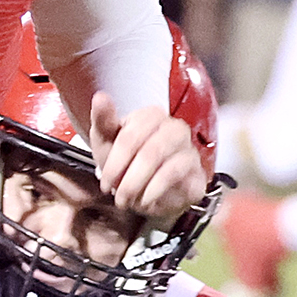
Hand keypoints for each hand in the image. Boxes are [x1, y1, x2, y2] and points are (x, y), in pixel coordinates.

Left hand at [88, 93, 212, 219]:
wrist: (146, 192)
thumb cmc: (126, 162)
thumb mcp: (106, 143)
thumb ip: (103, 120)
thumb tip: (101, 96)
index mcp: (150, 116)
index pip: (132, 133)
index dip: (116, 160)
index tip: (105, 179)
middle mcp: (173, 127)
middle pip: (149, 148)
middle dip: (127, 174)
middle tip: (115, 192)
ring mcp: (187, 147)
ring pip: (163, 159)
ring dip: (138, 182)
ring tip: (126, 198)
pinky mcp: (196, 169)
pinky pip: (177, 173)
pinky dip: (155, 189)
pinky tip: (144, 199)